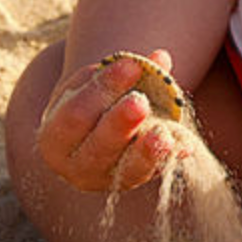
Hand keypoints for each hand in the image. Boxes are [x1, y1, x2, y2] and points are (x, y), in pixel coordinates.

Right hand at [36, 49, 180, 194]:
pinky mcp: (133, 183)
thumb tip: (161, 59)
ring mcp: (105, 180)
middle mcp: (76, 166)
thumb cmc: (93, 101)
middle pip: (98, 145)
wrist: (93, 131)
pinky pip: (154, 173)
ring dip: (147, 150)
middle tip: (140, 102)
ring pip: (126, 169)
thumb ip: (126, 70)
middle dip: (119, 123)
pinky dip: (170, 158)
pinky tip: (186, 146)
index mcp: (55, 138)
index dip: (102, 89)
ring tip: (164, 133)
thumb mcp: (99, 82)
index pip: (75, 114)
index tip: (130, 65)